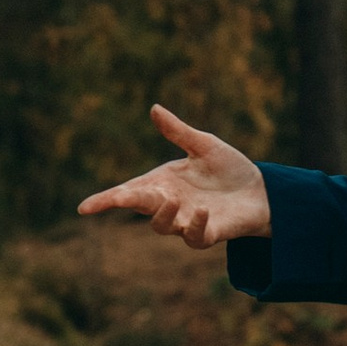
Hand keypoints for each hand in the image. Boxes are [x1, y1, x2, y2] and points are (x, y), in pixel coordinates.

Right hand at [79, 104, 270, 251]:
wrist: (262, 191)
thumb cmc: (230, 169)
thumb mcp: (203, 145)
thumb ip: (178, 132)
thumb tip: (154, 108)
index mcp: (162, 183)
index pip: (128, 192)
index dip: (105, 201)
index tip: (84, 208)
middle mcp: (169, 204)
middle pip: (139, 206)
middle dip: (127, 202)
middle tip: (121, 197)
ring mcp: (185, 222)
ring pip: (161, 225)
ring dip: (162, 214)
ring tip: (171, 199)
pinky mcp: (206, 235)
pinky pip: (193, 237)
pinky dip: (193, 226)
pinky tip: (202, 212)